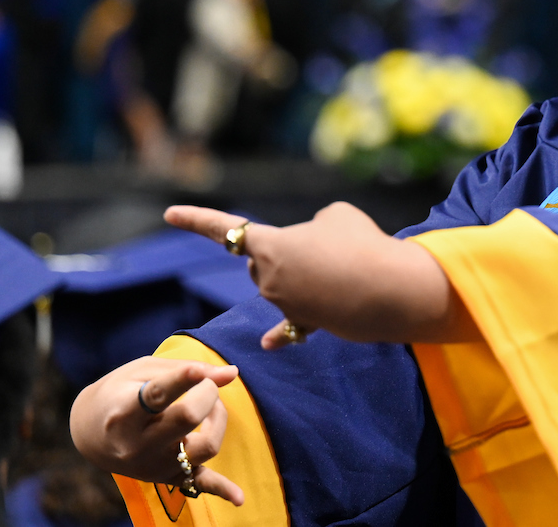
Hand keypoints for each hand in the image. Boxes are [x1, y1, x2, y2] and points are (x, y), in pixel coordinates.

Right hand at [70, 355, 243, 504]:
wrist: (89, 433)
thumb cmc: (119, 392)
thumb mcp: (142, 370)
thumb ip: (186, 369)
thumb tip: (232, 374)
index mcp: (124, 411)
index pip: (159, 394)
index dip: (183, 379)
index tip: (199, 371)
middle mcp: (137, 443)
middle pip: (187, 418)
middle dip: (207, 394)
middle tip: (204, 383)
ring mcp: (153, 465)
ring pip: (204, 447)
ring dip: (219, 421)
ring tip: (211, 407)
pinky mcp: (167, 477)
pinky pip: (198, 485)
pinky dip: (221, 490)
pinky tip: (240, 498)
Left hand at [164, 203, 476, 346]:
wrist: (390, 291)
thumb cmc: (361, 243)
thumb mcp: (337, 214)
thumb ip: (315, 225)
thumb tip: (314, 246)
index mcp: (268, 247)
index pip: (224, 229)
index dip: (195, 219)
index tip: (167, 214)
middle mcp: (268, 280)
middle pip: (264, 260)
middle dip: (286, 251)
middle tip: (327, 246)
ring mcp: (286, 307)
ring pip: (286, 282)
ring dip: (309, 273)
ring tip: (346, 267)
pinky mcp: (307, 325)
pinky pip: (289, 326)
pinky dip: (283, 330)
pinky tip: (269, 344)